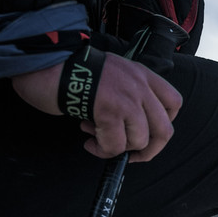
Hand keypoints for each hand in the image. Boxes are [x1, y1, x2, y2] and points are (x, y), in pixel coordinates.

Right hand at [11, 52, 182, 162]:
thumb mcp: (111, 76)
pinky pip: (116, 145)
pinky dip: (103, 151)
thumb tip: (131, 128)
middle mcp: (139, 85)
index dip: (163, 124)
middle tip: (130, 155)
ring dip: (118, 148)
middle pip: (164, 129)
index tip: (146, 132)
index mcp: (142, 74)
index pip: (173, 103)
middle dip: (149, 150)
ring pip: (140, 140)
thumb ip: (127, 95)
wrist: (44, 61)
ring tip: (97, 138)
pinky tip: (90, 143)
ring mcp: (126, 98)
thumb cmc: (71, 70)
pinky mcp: (109, 110)